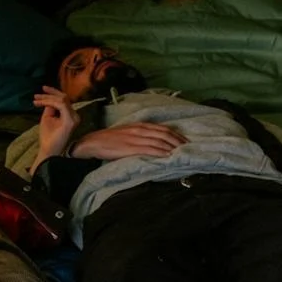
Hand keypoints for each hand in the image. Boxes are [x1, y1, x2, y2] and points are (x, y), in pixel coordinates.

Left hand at [32, 86, 77, 163]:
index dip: (53, 93)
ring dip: (47, 98)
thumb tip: (49, 98)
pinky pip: (61, 105)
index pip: (64, 100)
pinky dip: (50, 102)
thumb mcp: (48, 117)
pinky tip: (41, 103)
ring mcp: (74, 118)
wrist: (48, 150)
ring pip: (62, 100)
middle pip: (64, 97)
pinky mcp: (70, 121)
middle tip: (37, 95)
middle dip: (50, 93)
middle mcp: (75, 115)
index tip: (41, 91)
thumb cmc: (48, 136)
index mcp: (70, 115)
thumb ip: (50, 107)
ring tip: (36, 100)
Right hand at [69, 122, 185, 160]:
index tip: (185, 141)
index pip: (163, 128)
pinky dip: (160, 153)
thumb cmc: (110, 139)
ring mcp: (135, 139)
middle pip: (164, 134)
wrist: (93, 142)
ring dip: (172, 148)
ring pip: (159, 142)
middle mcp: (140, 130)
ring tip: (181, 153)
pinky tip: (168, 156)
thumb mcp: (127, 132)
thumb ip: (140, 134)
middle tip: (188, 148)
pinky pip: (149, 150)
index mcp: (139, 125)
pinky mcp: (130, 148)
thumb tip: (154, 141)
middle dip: (178, 141)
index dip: (176, 134)